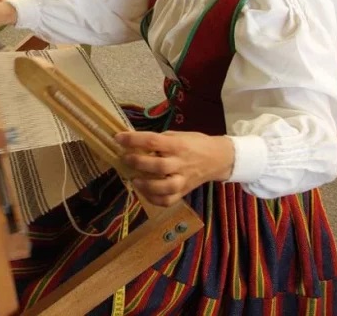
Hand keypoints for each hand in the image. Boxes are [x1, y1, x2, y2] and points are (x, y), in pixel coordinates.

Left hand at [116, 131, 234, 206]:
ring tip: (134, 180)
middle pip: (159, 166)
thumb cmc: (194, 143)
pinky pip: (168, 201)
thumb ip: (159, 141)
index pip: (153, 141)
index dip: (134, 140)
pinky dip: (154, 199)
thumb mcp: (177, 135)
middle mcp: (181, 163)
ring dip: (146, 185)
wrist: (218, 159)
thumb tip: (133, 142)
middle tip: (125, 158)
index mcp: (178, 145)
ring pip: (165, 187)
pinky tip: (144, 191)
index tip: (118, 138)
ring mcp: (183, 180)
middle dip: (138, 163)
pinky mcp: (184, 192)